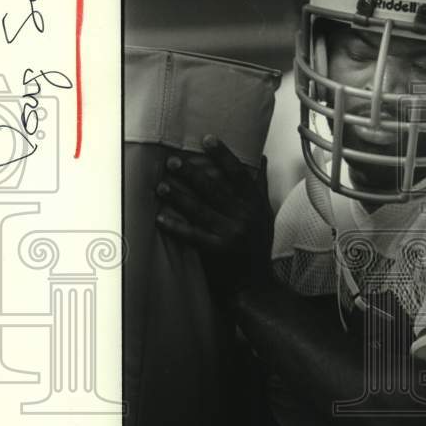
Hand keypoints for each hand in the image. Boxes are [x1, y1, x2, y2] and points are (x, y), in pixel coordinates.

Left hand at [155, 134, 273, 296]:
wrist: (256, 287)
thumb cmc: (257, 249)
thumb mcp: (264, 215)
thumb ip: (260, 186)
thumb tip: (260, 158)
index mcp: (256, 205)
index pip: (240, 174)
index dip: (224, 155)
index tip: (207, 139)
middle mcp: (245, 217)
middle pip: (216, 189)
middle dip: (192, 173)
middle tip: (173, 161)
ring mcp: (231, 234)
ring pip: (200, 209)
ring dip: (179, 196)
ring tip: (162, 185)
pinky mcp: (218, 251)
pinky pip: (192, 235)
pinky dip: (175, 226)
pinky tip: (160, 218)